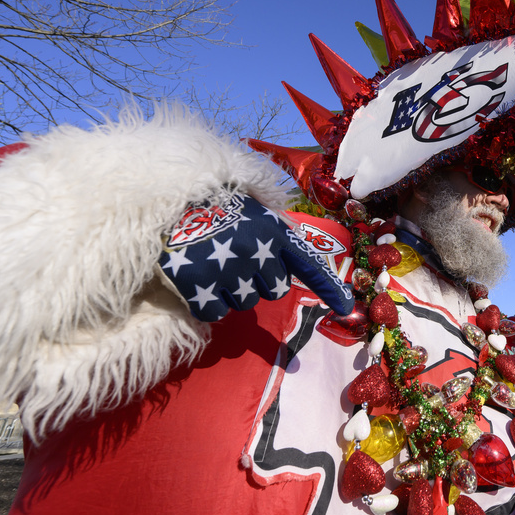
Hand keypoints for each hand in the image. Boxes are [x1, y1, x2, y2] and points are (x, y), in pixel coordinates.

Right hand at [158, 192, 353, 321]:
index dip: (330, 288)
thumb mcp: (255, 210)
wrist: (167, 201)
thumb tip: (296, 258)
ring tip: (215, 264)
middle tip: (239, 262)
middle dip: (261, 282)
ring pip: (246, 303)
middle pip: (276, 291)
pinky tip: (198, 279)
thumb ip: (278, 233)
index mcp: (274, 231)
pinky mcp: (200, 286)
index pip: (310, 266)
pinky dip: (208, 302)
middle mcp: (258, 251)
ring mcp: (229, 270)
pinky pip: (216, 313)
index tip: (347, 307)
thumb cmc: (216, 206)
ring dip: (233, 291)